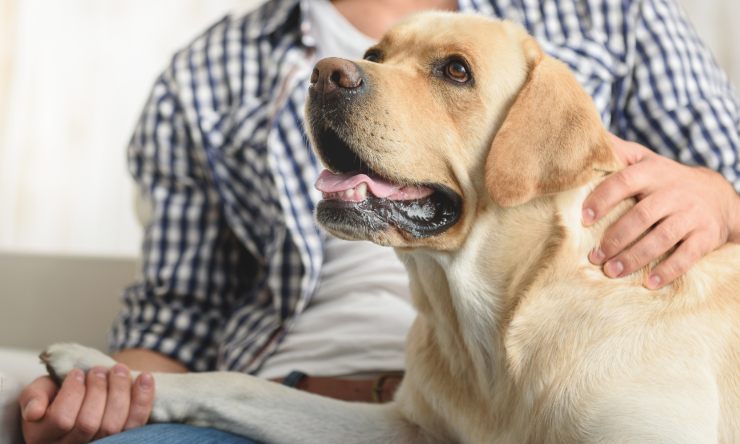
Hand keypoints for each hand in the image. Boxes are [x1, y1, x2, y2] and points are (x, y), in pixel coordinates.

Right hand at [19, 365, 154, 442]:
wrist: (82, 398)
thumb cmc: (55, 395)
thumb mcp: (38, 392)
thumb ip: (33, 397)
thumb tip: (35, 412)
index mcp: (44, 438)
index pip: (61, 419)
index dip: (72, 392)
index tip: (76, 373)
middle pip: (89, 423)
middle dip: (98, 390)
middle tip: (99, 369)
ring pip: (113, 426)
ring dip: (120, 391)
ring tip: (118, 370)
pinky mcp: (124, 439)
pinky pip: (136, 424)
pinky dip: (143, 398)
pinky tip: (145, 377)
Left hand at [582, 134, 739, 288]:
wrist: (718, 195)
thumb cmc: (666, 180)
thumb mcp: (645, 161)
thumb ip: (617, 152)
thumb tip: (587, 138)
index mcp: (653, 173)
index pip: (625, 181)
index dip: (603, 199)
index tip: (583, 218)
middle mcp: (674, 192)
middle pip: (642, 215)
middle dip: (616, 238)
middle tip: (594, 256)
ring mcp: (692, 214)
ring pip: (662, 237)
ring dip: (635, 257)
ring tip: (612, 271)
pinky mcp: (707, 236)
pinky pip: (688, 255)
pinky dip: (669, 270)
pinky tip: (650, 283)